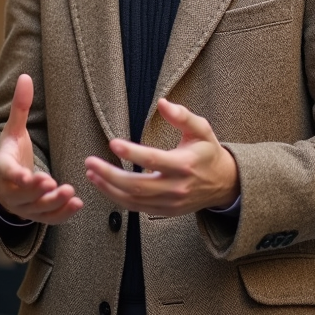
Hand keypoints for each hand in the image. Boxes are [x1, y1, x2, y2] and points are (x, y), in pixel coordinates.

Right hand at [0, 74, 82, 223]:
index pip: (7, 173)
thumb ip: (20, 107)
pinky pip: (48, 219)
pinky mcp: (37, 215)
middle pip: (23, 194)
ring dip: (53, 203)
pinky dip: (62, 214)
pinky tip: (76, 204)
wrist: (6, 183)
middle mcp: (10, 191)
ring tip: (70, 192)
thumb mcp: (13, 131)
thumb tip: (25, 77)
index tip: (25, 175)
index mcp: (3, 168)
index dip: (16, 176)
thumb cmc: (11, 153)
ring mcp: (23, 206)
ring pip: (37, 209)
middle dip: (38, 190)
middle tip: (53, 184)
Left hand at [84, 99, 238, 216]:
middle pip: (137, 186)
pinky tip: (104, 185)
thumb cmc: (208, 152)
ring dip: (108, 188)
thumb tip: (162, 103)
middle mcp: (176, 187)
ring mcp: (170, 203)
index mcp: (185, 165)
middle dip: (110, 175)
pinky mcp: (164, 211)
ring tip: (91, 173)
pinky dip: (117, 198)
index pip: (153, 160)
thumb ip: (182, 116)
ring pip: (134, 200)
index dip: (132, 152)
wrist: (223, 183)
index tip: (113, 143)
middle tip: (90, 162)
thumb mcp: (201, 129)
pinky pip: (136, 208)